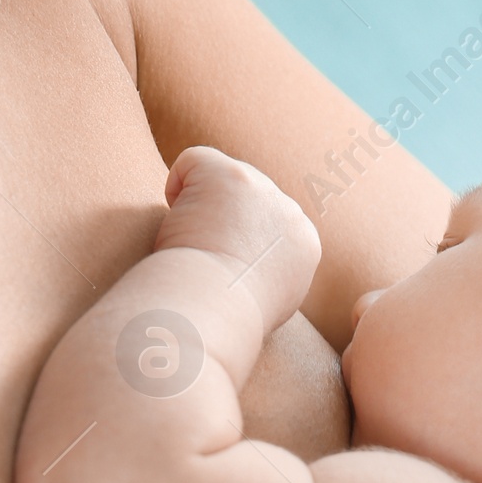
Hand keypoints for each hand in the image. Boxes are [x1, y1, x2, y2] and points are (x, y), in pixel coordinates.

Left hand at [158, 145, 319, 331]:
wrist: (211, 313)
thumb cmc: (225, 319)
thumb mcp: (268, 302)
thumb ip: (268, 273)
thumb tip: (250, 263)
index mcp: (305, 245)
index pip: (267, 226)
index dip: (237, 244)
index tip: (223, 274)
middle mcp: (291, 212)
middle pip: (247, 200)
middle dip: (224, 224)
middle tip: (208, 263)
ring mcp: (262, 189)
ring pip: (221, 181)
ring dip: (201, 211)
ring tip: (195, 248)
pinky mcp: (229, 174)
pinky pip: (192, 162)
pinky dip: (176, 187)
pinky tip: (176, 224)